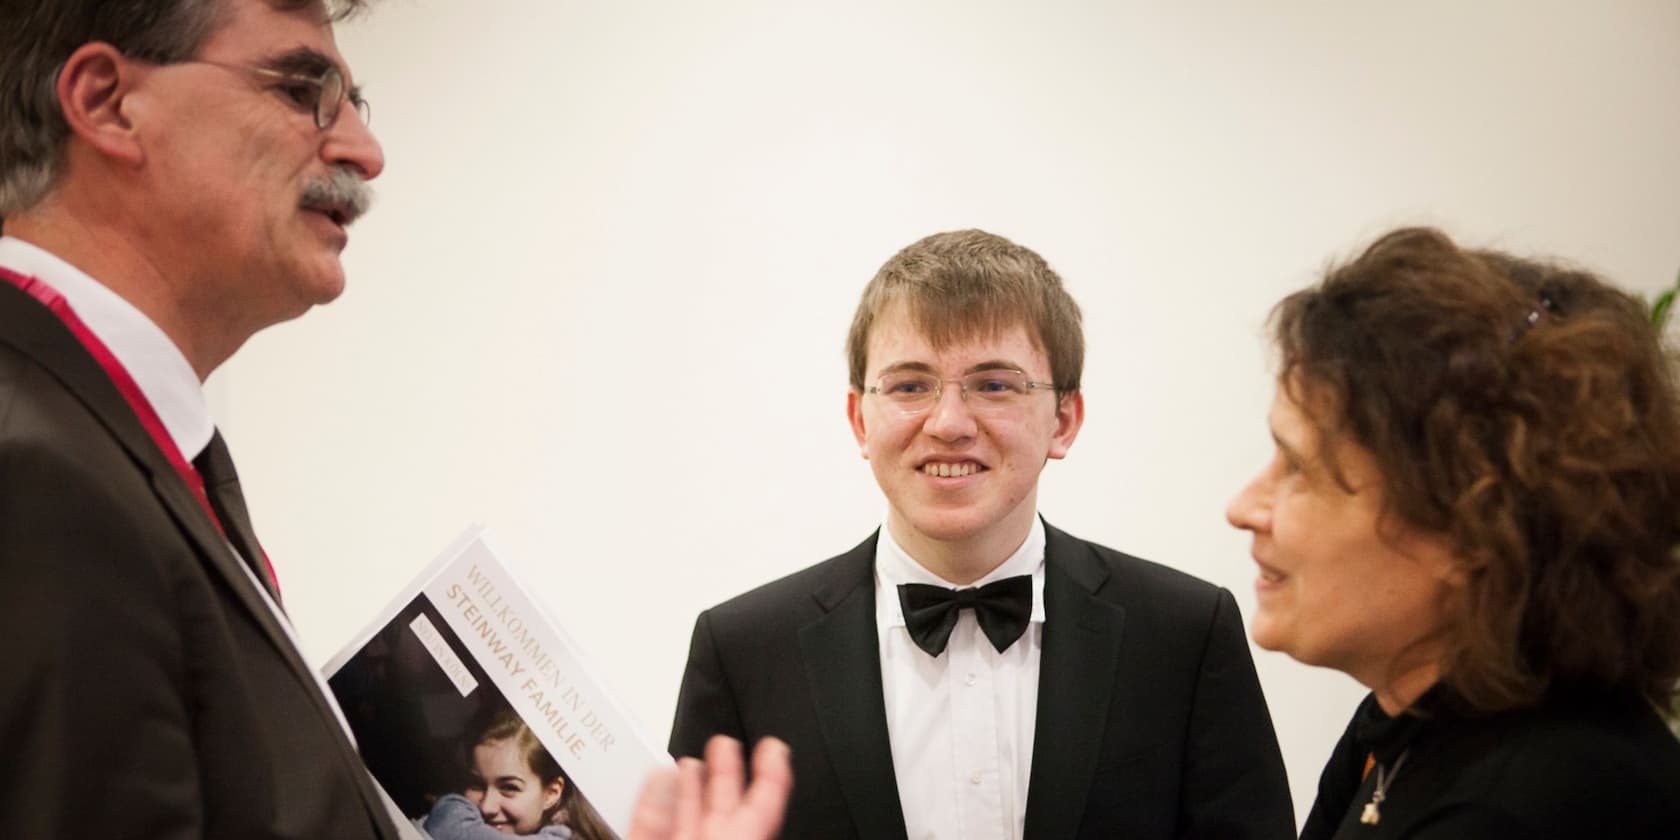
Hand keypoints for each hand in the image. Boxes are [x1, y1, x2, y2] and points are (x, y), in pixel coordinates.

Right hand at [627, 735, 791, 839]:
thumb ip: (684, 816)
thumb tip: (669, 777)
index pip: (762, 807)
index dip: (771, 774)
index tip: (774, 747)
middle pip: (724, 806)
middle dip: (727, 769)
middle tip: (725, 741)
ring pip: (685, 815)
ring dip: (687, 784)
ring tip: (688, 760)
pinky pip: (650, 824)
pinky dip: (649, 802)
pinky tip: (655, 779)